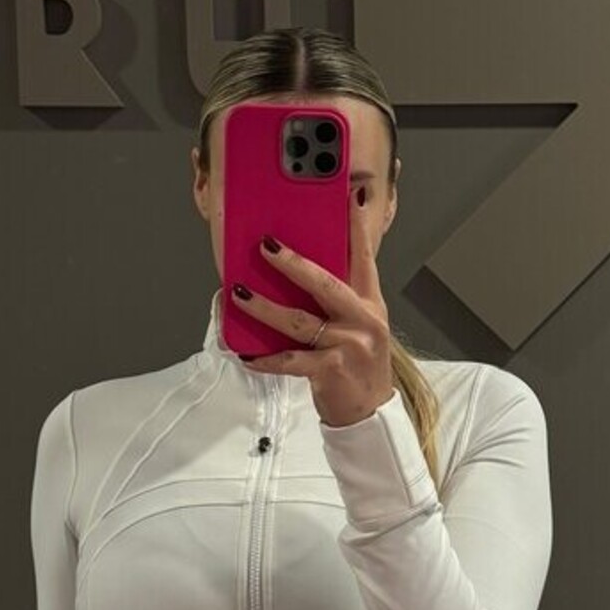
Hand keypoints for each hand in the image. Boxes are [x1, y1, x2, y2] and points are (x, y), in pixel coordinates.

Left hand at [230, 185, 395, 429]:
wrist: (370, 414)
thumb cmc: (357, 367)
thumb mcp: (358, 328)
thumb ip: (335, 302)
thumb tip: (293, 276)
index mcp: (369, 304)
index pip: (364, 258)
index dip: (356, 226)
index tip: (348, 196)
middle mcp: (363, 320)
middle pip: (324, 283)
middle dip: (293, 262)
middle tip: (266, 245)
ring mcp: (349, 345)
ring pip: (299, 321)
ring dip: (264, 307)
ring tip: (239, 294)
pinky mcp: (332, 370)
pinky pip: (291, 360)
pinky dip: (266, 359)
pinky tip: (247, 354)